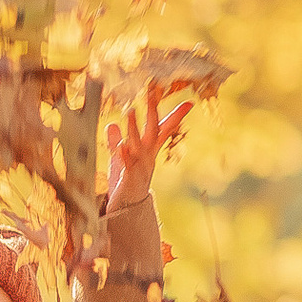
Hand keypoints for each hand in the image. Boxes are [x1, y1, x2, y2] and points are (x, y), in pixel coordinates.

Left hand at [105, 86, 189, 209]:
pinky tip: (121, 144)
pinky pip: (127, 165)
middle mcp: (147, 156)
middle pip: (153, 129)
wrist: (124, 209)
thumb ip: (116, 141)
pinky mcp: (128, 179)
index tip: (190, 102)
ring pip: (138, 144)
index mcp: (148, 150)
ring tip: (130, 111)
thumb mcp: (120, 159)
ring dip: (134, 128)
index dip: (175, 116)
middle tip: (151, 92)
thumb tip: (111, 125)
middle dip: (152, 110)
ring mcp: (139, 167)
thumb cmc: (124, 182)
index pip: (163, 129)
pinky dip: (124, 154)